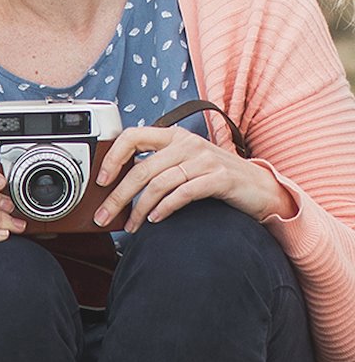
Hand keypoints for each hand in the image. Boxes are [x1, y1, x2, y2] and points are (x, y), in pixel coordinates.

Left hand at [92, 126, 297, 233]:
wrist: (260, 187)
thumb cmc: (216, 176)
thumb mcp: (184, 161)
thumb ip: (158, 164)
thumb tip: (121, 182)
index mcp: (173, 135)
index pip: (132, 136)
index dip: (113, 156)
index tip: (100, 180)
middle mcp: (186, 143)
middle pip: (141, 169)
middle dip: (118, 195)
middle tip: (104, 216)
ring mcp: (203, 159)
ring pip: (158, 183)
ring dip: (139, 209)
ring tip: (131, 226)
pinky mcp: (219, 178)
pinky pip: (183, 193)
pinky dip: (165, 208)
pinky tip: (155, 220)